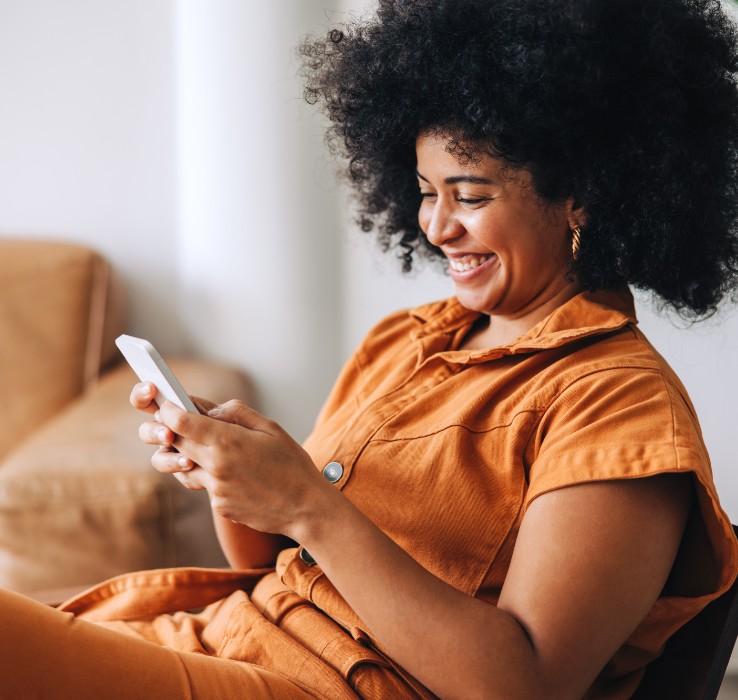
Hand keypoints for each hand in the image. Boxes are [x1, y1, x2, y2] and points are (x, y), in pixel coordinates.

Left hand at [137, 395, 331, 538]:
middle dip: (172, 431)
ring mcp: (215, 489)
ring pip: (184, 467)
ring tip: (209, 449)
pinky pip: (204, 485)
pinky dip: (211, 475)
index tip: (168, 405)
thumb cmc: (292, 464)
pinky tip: (234, 472)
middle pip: (175, 443)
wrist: (305, 507)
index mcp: (227, 442)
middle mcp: (215, 466)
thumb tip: (211, 411)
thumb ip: (237, 412)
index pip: (180, 422)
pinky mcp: (219, 505)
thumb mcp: (270, 427)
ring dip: (188, 455)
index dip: (169, 411)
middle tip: (180, 422)